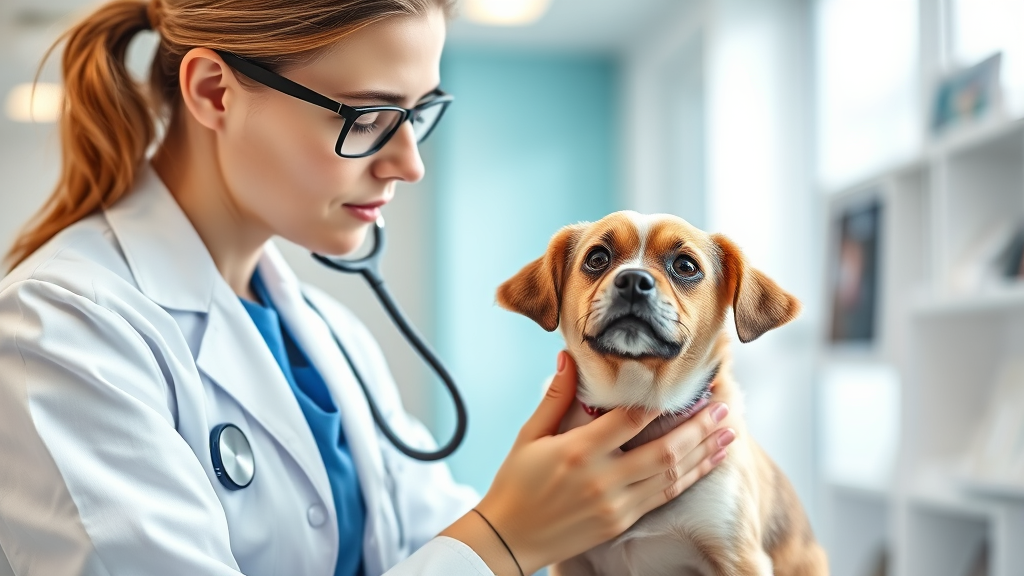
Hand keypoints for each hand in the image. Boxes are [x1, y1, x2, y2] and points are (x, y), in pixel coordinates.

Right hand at [440, 351, 732, 574]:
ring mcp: (616, 504)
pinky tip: (707, 463)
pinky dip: (690, 478)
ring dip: (704, 453)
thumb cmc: (515, 483)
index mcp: (578, 452)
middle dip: (700, 428)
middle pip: (665, 451)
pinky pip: (665, 497)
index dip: (659, 402)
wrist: (508, 538)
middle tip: (725, 407)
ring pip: (672, 476)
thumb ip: (555, 396)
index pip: (629, 421)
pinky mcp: (622, 522)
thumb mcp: (529, 435)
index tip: (683, 385)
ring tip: (728, 432)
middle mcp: (603, 479)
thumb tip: (569, 357)